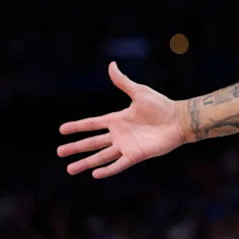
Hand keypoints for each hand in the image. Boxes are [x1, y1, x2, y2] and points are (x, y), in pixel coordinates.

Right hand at [57, 62, 188, 177]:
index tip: (61, 130)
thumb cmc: (161, 105)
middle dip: (76, 147)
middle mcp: (119, 134)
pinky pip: (118, 164)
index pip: (92, 124)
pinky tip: (95, 174)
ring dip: (86, 162)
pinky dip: (107, 170)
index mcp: (117, 119)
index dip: (77, 126)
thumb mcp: (139, 92)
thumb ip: (123, 82)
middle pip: (92, 142)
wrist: (179, 120)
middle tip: (59, 152)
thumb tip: (111, 65)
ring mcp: (126, 146)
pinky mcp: (136, 155)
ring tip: (70, 169)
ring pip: (101, 156)